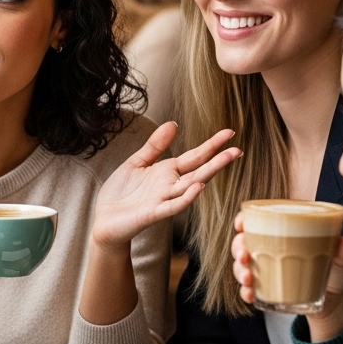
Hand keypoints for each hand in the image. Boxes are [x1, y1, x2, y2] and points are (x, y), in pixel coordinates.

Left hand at [92, 123, 241, 251]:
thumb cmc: (120, 193)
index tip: (229, 132)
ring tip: (226, 159)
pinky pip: (174, 205)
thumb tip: (173, 123)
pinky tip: (198, 186)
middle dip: (218, 160)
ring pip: (191, 186)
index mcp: (167, 172)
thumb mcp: (137, 163)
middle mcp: (170, 185)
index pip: (194, 157)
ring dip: (209, 173)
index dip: (211, 145)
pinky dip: (187, 196)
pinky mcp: (153, 213)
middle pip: (199, 170)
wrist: (104, 220)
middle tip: (238, 149)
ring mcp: (164, 199)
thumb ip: (155, 146)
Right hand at [231, 223, 342, 342]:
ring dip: (239, 270)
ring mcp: (266, 269)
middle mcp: (270, 248)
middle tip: (245, 257)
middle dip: (238, 248)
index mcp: (284, 232)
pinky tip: (249, 295)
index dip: (243, 220)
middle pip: (243, 242)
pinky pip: (248, 289)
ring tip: (248, 278)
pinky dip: (245, 291)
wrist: (340, 299)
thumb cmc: (338, 269)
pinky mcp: (267, 289)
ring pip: (241, 265)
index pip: (257, 220)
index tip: (241, 225)